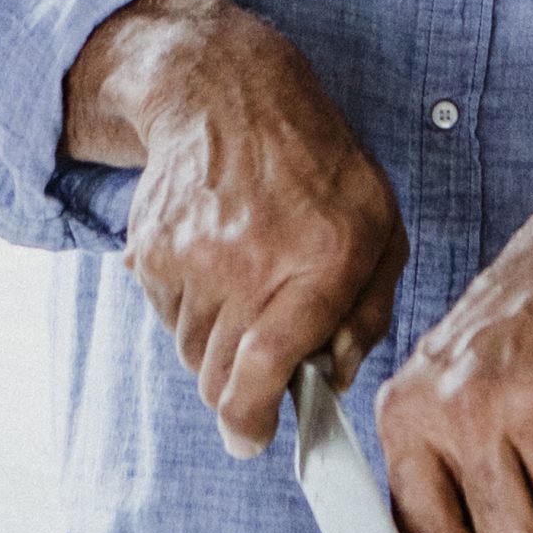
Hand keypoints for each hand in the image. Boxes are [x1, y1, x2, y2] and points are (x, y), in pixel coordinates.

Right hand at [72, 0, 406, 457]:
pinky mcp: (151, 252)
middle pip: (219, 380)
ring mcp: (194, 256)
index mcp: (326, 256)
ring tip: (247, 284)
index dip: (252, 421)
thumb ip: (369, 310)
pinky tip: (217, 259)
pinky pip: (166, 318)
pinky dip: (191, 308)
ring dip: (217, 343)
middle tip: (262, 359)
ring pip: (191, 354)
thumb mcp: (381, 224)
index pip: (266, 370)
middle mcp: (254, 260)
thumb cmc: (319, 165)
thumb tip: (336, 378)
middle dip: (240, 388)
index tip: (252, 438)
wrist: (229, 95)